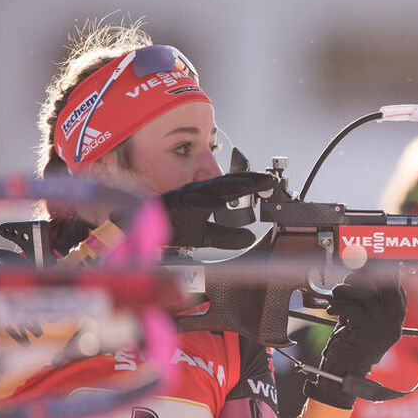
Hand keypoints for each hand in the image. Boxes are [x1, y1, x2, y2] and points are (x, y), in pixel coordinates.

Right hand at [160, 172, 276, 248]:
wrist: (146, 231)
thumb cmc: (174, 227)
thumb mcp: (206, 236)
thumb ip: (227, 237)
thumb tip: (250, 238)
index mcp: (208, 197)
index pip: (235, 188)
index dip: (253, 184)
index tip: (271, 184)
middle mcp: (200, 191)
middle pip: (229, 183)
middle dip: (249, 180)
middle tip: (269, 179)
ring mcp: (188, 194)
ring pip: (213, 187)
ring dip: (232, 185)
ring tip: (250, 185)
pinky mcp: (175, 202)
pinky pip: (193, 201)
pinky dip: (206, 201)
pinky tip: (219, 202)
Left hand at [306, 266, 406, 407]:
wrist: (341, 375)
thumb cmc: (349, 345)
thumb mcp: (361, 317)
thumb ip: (364, 297)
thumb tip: (360, 270)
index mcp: (396, 317)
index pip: (394, 285)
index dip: (379, 271)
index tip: (365, 263)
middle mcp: (393, 322)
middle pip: (383, 285)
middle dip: (361, 277)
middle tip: (347, 279)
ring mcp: (382, 328)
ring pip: (364, 294)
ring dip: (344, 290)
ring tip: (336, 296)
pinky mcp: (366, 333)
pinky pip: (351, 307)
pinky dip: (337, 304)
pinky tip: (332, 310)